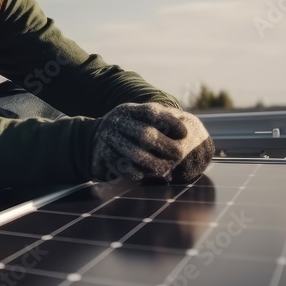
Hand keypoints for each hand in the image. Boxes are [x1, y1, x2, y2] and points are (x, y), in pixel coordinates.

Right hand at [91, 103, 212, 183]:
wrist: (96, 138)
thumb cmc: (129, 131)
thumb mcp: (140, 120)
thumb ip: (160, 121)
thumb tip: (188, 129)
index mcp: (129, 110)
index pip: (151, 112)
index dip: (170, 122)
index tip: (185, 133)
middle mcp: (117, 121)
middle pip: (145, 134)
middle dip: (165, 146)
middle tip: (179, 155)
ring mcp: (108, 138)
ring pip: (135, 154)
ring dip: (154, 164)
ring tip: (166, 170)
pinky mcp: (102, 155)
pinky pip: (123, 167)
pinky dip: (138, 173)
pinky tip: (147, 175)